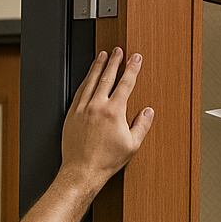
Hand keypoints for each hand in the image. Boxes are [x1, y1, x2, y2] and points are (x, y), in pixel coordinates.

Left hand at [61, 49, 152, 189]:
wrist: (82, 171)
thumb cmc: (105, 161)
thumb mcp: (131, 145)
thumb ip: (142, 126)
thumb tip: (148, 112)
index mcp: (114, 112)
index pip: (125, 83)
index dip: (132, 68)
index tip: (135, 58)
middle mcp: (97, 106)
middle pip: (107, 77)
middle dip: (114, 61)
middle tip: (117, 50)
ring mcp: (82, 109)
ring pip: (91, 81)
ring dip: (97, 66)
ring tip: (102, 55)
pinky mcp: (72, 114)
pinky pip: (79, 91)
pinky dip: (85, 80)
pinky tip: (87, 76)